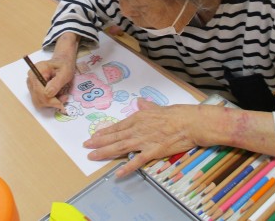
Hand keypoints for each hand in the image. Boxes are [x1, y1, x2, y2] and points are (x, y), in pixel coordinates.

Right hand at [26, 56, 75, 110]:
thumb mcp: (65, 72)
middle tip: (64, 98)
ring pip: (38, 102)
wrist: (62, 62)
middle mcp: (31, 78)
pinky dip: (49, 102)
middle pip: (38, 98)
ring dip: (51, 103)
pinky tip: (57, 96)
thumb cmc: (64, 65)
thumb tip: (48, 94)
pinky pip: (39, 101)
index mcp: (37, 70)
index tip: (61, 102)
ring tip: (62, 96)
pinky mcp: (33, 90)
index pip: (39, 90)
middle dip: (52, 102)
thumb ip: (57, 82)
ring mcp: (31, 84)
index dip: (50, 99)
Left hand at [83, 100, 199, 176]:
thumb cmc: (176, 114)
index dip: (104, 132)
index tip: (93, 136)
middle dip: (99, 142)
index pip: (117, 126)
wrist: (189, 122)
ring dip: (105, 152)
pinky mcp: (153, 151)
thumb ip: (147, 106)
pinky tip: (117, 173)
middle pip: (114, 137)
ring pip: (120, 147)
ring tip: (93, 156)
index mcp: (138, 118)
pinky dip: (127, 167)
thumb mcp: (158, 107)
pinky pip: (137, 161)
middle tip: (86, 146)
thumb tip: (140, 101)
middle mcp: (137, 129)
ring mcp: (144, 140)